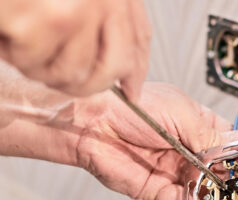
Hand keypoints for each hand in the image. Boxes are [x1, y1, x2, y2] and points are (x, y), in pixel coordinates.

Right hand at [0, 0, 149, 101]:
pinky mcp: (54, 21)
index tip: (131, 93)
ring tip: (21, 38)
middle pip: (113, 68)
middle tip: (57, 78)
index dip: (136, 72)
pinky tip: (5, 29)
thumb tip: (127, 78)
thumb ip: (107, 25)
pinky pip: (35, 64)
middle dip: (86, 85)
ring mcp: (83, 9)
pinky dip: (12, 54)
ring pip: (71, 73)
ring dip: (40, 66)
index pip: (139, 39)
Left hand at [74, 82, 237, 198]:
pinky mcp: (159, 189)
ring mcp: (176, 170)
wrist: (93, 124)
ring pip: (205, 188)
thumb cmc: (133, 106)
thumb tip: (237, 147)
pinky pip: (183, 199)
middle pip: (221, 169)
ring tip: (224, 192)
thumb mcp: (181, 112)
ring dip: (216, 192)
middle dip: (233, 178)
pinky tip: (202, 196)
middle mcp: (189, 149)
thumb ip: (210, 135)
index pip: (231, 143)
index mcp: (198, 125)